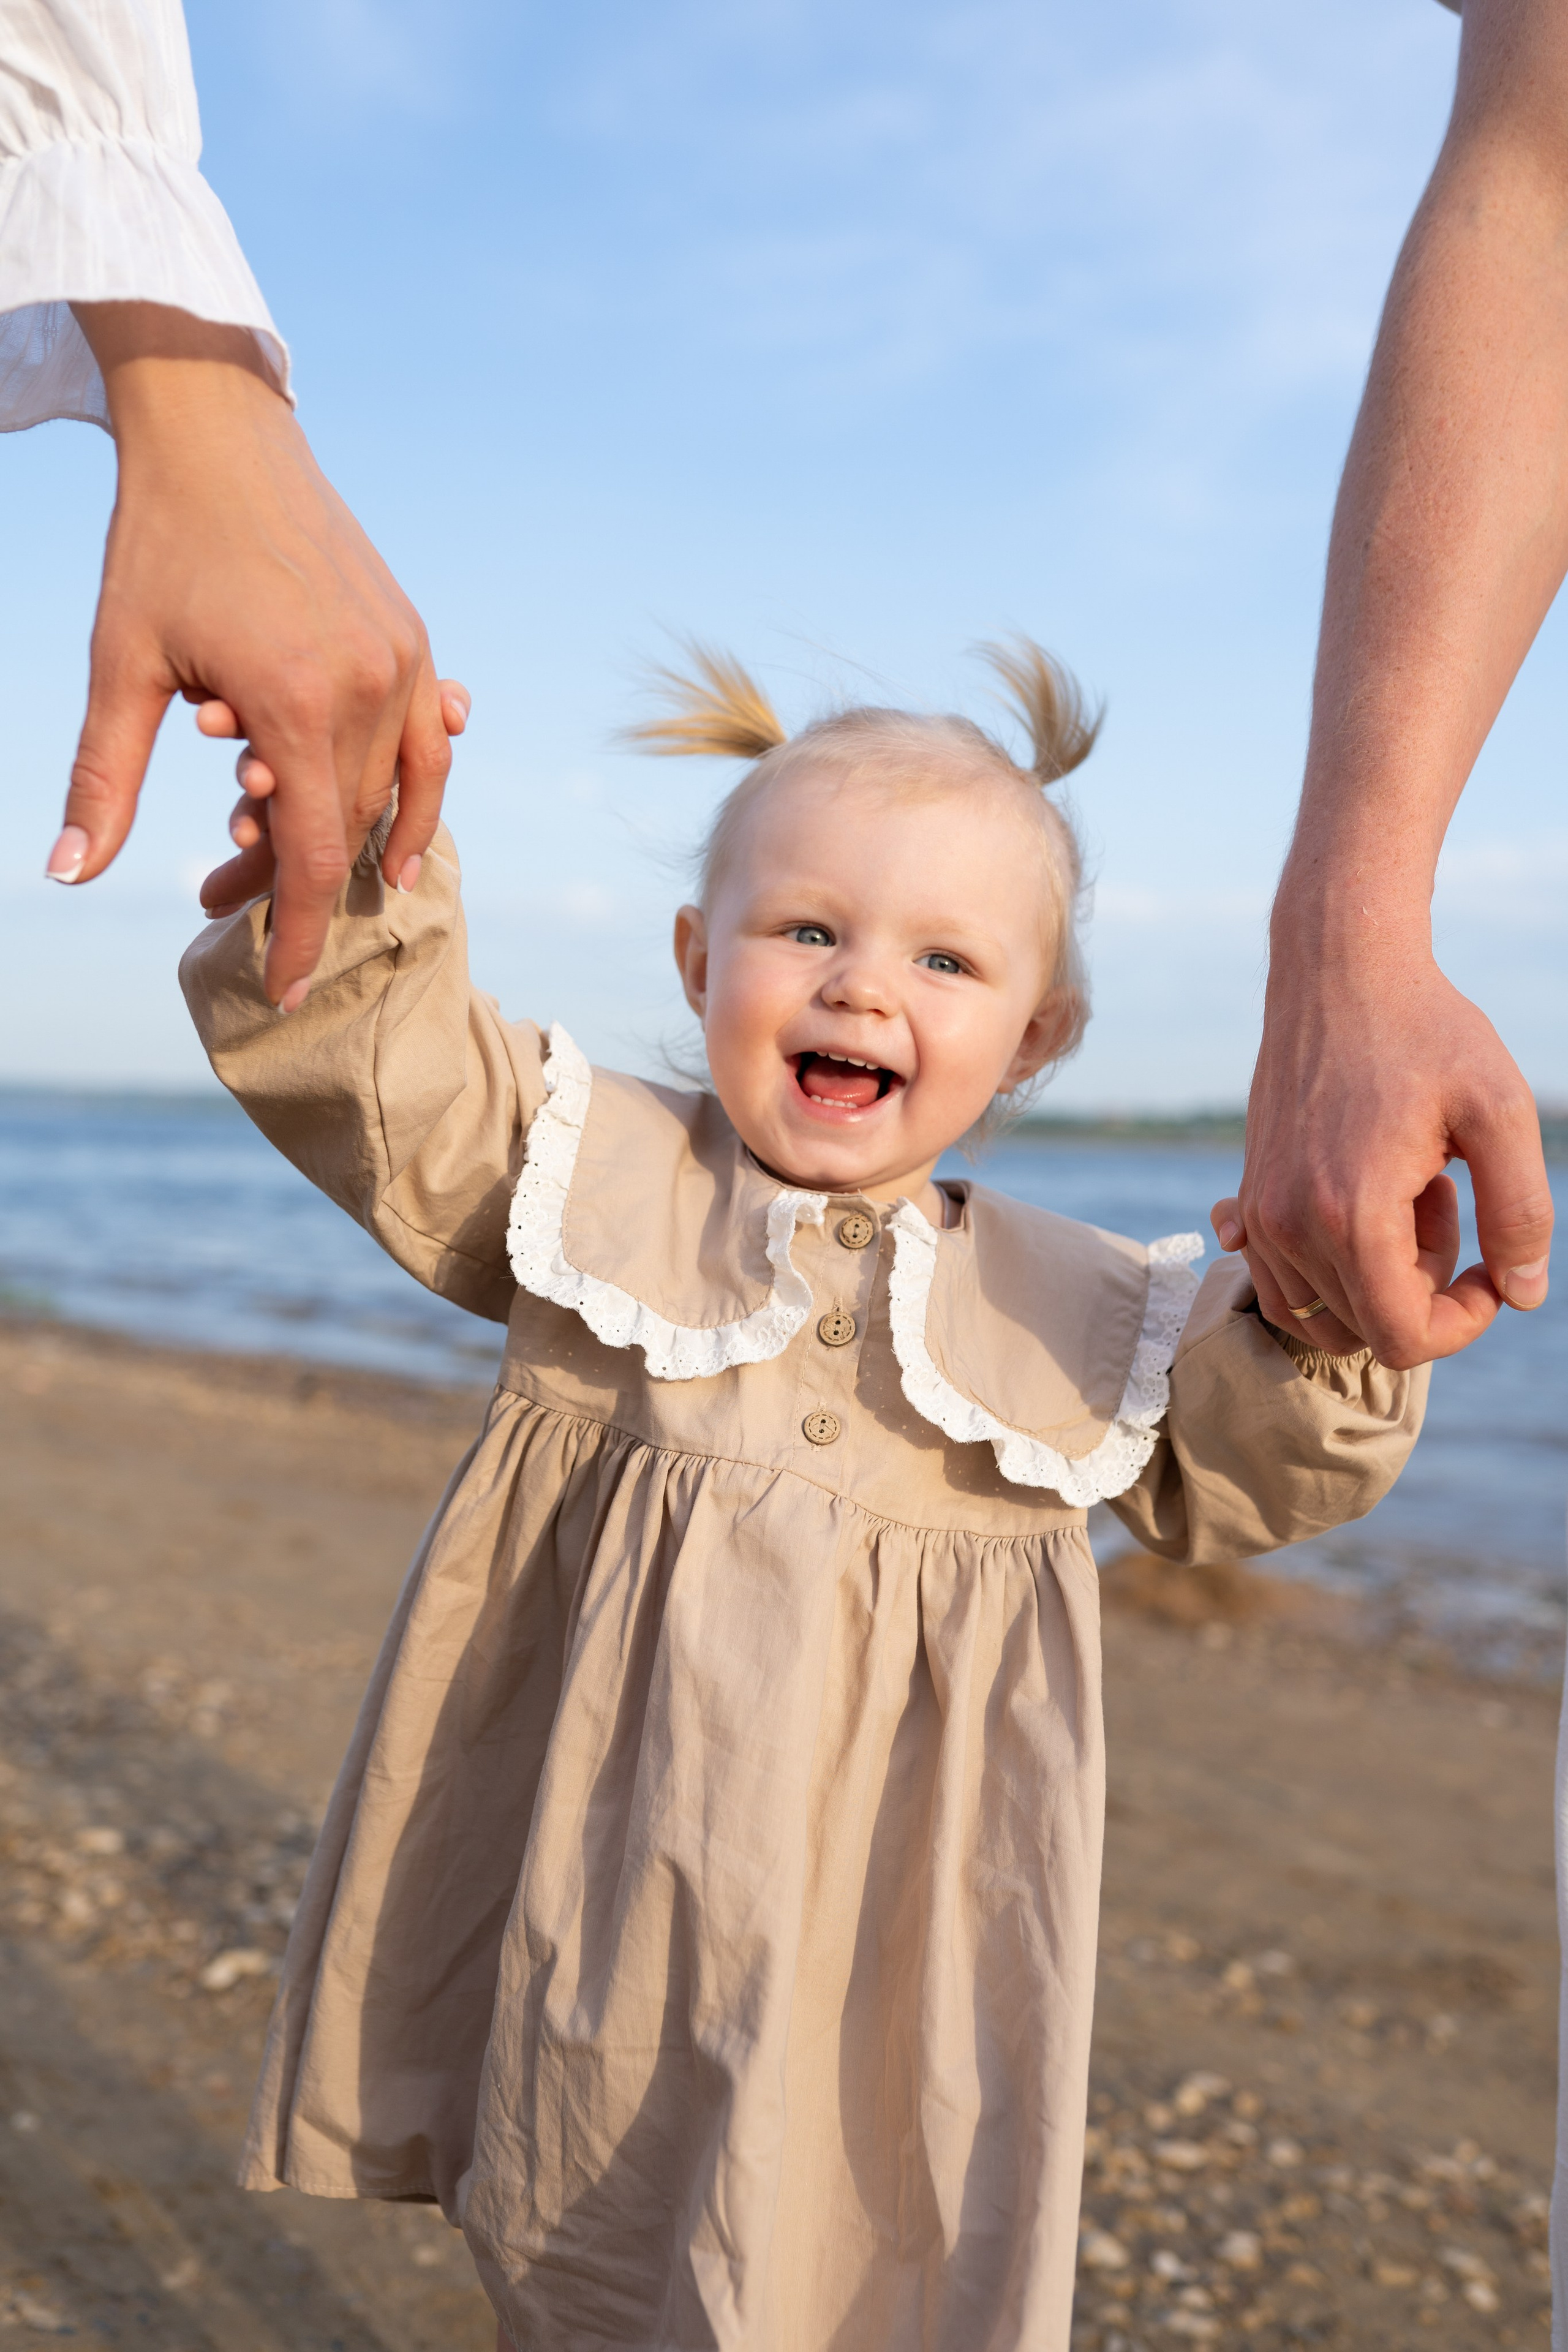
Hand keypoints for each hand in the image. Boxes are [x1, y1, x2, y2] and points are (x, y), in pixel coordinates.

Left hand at [45, 303, 451, 1008]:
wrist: (217, 433)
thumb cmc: (158, 544)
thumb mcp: (121, 666)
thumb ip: (102, 780)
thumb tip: (65, 874)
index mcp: (294, 701)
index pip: (309, 854)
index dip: (294, 931)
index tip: (281, 989)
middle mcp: (366, 686)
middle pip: (344, 828)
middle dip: (288, 879)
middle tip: (219, 899)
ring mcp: (401, 660)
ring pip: (389, 792)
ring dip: (348, 841)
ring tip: (309, 876)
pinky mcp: (412, 637)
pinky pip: (428, 745)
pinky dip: (419, 797)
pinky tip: (404, 845)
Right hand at [1218, 925, 1552, 1369]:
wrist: (1338, 971)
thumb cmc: (1426, 1031)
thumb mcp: (1501, 1110)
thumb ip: (1522, 1212)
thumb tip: (1524, 1296)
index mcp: (1353, 1215)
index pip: (1404, 1338)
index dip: (1464, 1323)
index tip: (1494, 1269)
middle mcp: (1290, 1226)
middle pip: (1368, 1328)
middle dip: (1425, 1289)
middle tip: (1445, 1201)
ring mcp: (1260, 1215)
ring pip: (1321, 1314)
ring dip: (1377, 1281)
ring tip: (1407, 1197)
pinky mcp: (1248, 1197)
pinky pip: (1279, 1283)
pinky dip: (1329, 1273)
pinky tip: (1364, 1204)